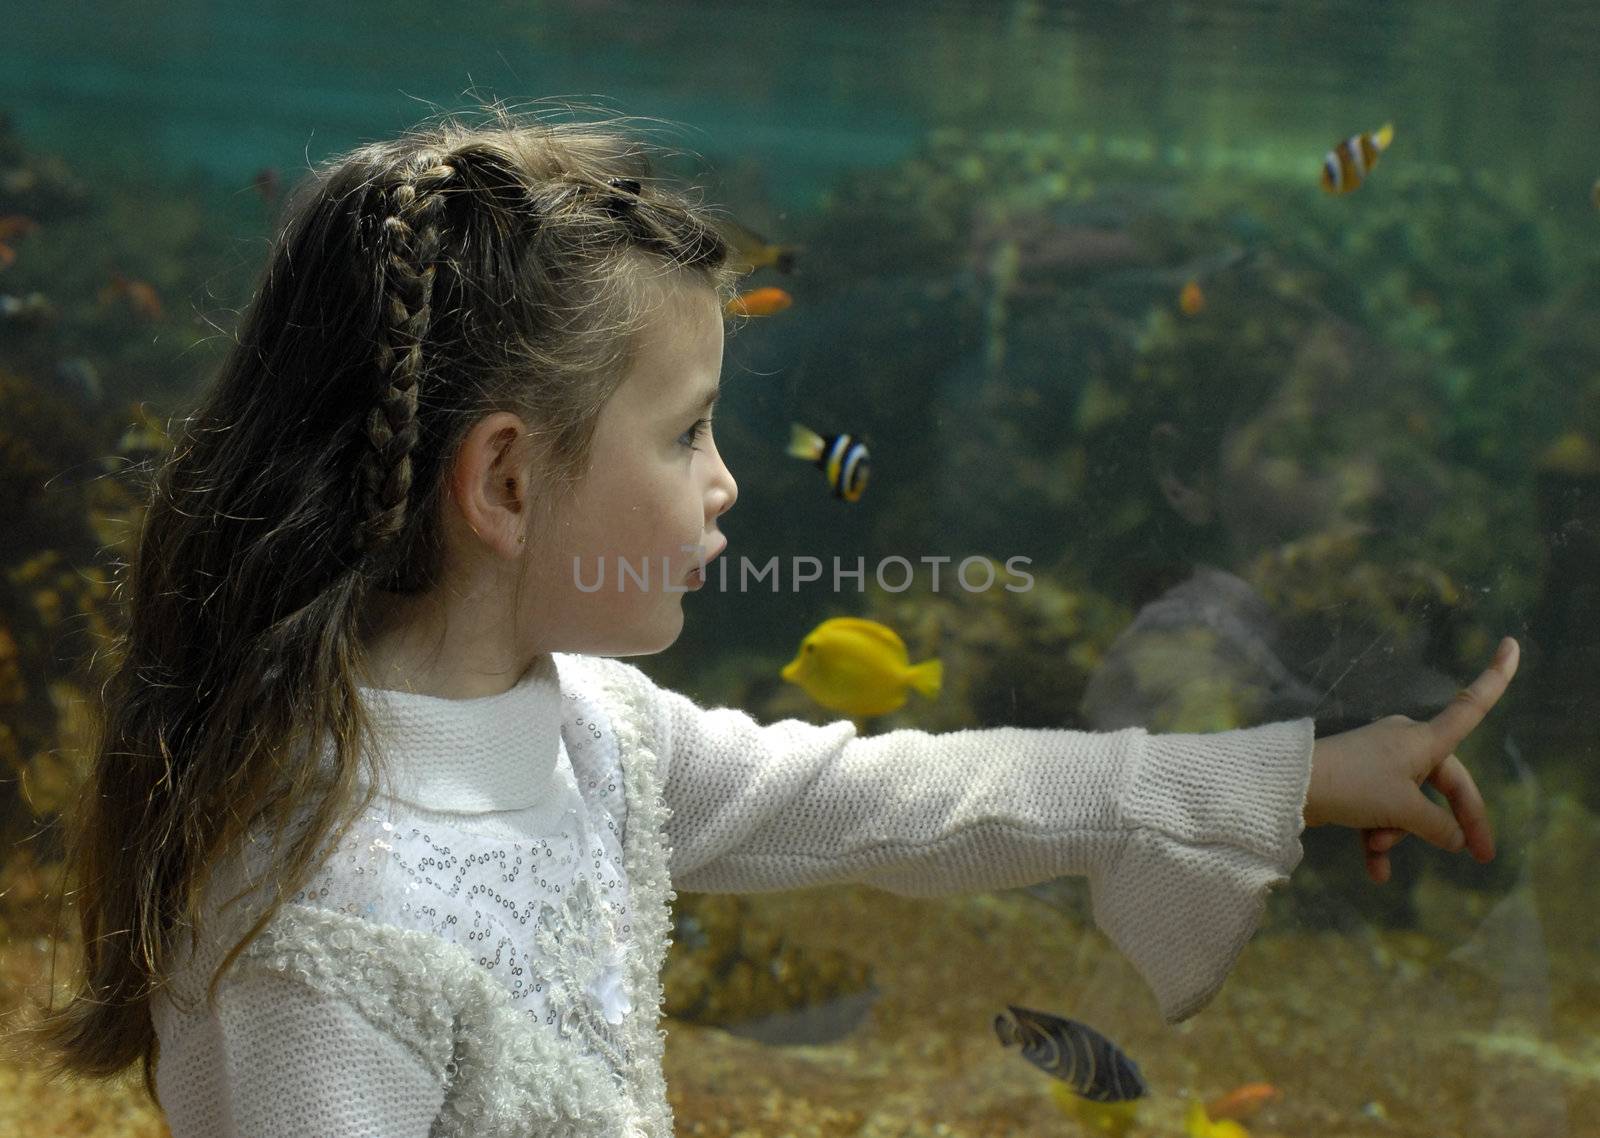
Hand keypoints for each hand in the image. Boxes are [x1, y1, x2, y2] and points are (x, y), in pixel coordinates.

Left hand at [1304, 637, 1518, 884]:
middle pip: (1446, 784)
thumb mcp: (1402, 810)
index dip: (1494, 679)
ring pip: (1409, 804)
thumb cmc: (1353, 786)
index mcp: (1424, 739)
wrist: (1290, 786)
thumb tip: (1455, 839)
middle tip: (1478, 858)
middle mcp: (1406, 743)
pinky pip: (1380, 811)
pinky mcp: (1358, 780)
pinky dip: (1377, 839)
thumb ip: (1437, 826)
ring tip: (1377, 849)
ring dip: (1398, 833)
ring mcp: (1380, 762)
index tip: (1512, 643)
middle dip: (1452, 824)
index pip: (1470, 706)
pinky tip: (1375, 872)